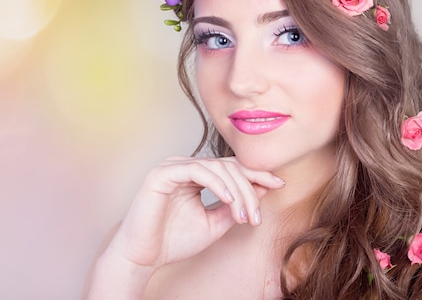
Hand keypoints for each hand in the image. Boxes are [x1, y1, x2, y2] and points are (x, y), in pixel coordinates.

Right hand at [106, 156, 285, 268]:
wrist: (143, 256)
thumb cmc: (174, 240)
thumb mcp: (215, 223)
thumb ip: (235, 205)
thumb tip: (262, 189)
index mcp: (196, 174)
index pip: (232, 168)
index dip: (257, 174)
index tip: (279, 184)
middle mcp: (185, 165)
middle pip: (229, 166)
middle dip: (250, 188)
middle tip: (257, 215)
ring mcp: (173, 166)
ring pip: (217, 168)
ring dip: (237, 191)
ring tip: (244, 215)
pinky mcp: (163, 173)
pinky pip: (198, 170)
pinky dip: (217, 184)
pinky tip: (229, 200)